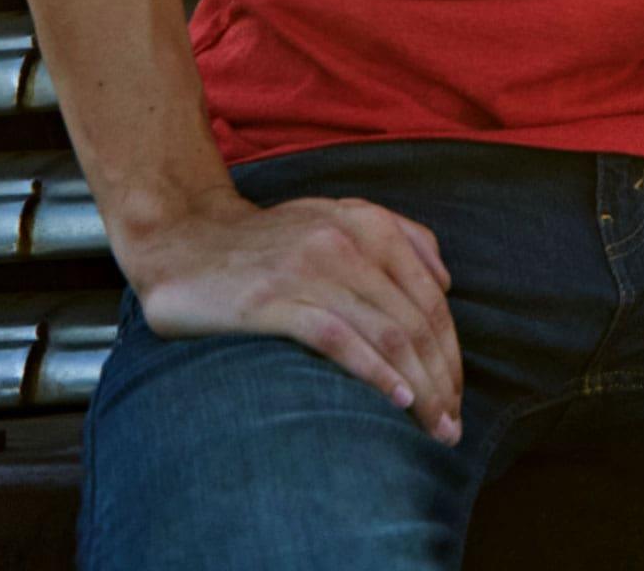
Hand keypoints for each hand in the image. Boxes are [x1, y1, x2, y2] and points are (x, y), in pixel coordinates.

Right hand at [118, 187, 464, 445]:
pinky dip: (374, 371)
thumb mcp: (338, 218)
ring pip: (386, 332)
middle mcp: (349, 241)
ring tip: (432, 425)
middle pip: (415, 320)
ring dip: (419, 385)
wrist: (185, 239)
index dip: (451, 351)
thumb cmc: (269, 240)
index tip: (458, 396)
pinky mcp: (273, 300)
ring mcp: (311, 269)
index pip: (431, 297)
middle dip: (442, 377)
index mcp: (371, 224)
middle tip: (451, 425)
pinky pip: (338, 338)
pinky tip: (396, 399)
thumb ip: (398, 236)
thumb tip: (446, 281)